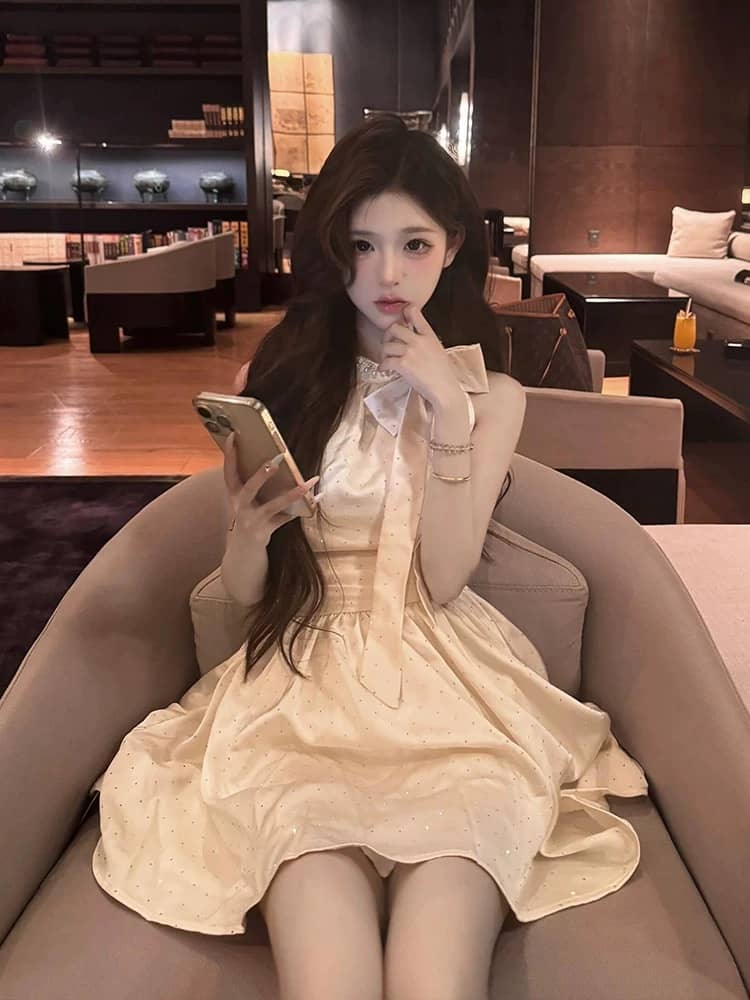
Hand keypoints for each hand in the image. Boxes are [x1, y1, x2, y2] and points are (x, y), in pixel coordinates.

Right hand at [222, 432, 320, 547]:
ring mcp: (253, 519)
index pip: (228, 471)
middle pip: (249, 489)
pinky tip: (315, 499)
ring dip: (291, 495)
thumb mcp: (243, 498)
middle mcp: (240, 506)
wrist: (244, 548)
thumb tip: (270, 455)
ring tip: (305, 484)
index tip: (232, 436)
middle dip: (261, 476)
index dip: (229, 454)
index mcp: (234, 493)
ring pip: (273, 506)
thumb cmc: (248, 514)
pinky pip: (287, 518)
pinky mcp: (266, 530)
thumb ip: (250, 479)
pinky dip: (302, 509)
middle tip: (274, 463)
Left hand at [381, 304, 462, 408]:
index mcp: (429, 335)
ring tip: (387, 361)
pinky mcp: (403, 365)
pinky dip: (383, 367)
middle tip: (387, 345)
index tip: (399, 319)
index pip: (414, 312)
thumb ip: (425, 341)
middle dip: (387, 336)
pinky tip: (385, 370)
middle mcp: (419, 340)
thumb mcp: (438, 350)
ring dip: (384, 354)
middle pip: (394, 328)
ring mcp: (410, 352)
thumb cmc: (444, 375)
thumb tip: (411, 338)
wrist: (445, 390)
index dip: (404, 312)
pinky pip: (386, 361)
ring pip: (386, 346)